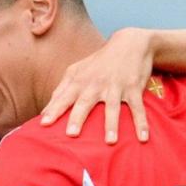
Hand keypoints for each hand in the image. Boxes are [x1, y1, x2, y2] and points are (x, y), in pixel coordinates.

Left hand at [41, 27, 152, 142]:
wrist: (129, 43)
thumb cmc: (98, 63)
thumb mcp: (76, 71)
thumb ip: (60, 90)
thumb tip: (44, 112)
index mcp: (79, 81)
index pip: (63, 97)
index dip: (54, 110)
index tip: (43, 124)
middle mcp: (96, 84)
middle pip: (85, 102)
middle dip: (78, 118)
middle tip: (71, 134)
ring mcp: (115, 86)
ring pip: (112, 107)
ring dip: (111, 124)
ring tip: (110, 142)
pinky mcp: (134, 88)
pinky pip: (137, 108)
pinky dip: (141, 123)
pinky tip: (143, 138)